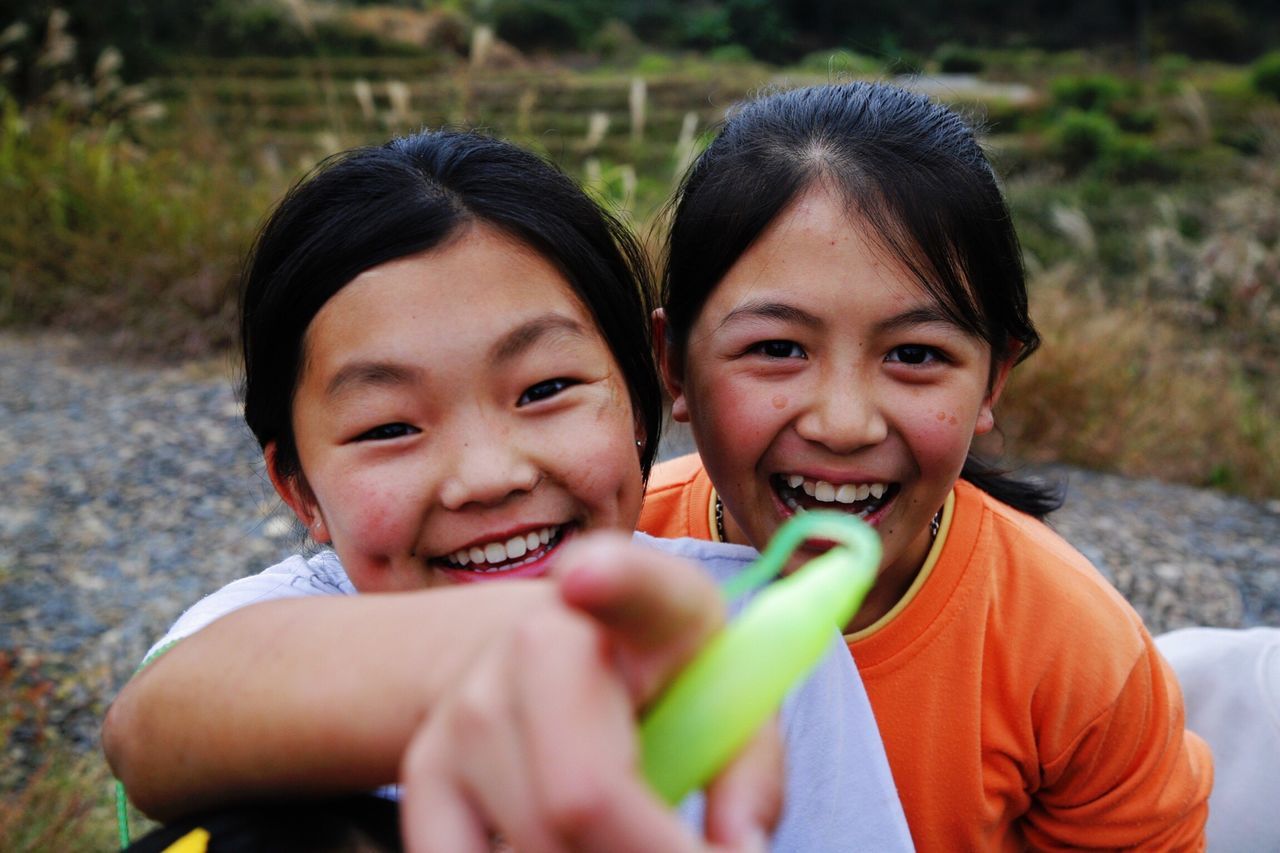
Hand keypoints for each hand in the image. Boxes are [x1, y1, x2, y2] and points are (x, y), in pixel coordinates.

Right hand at [398, 533, 781, 851]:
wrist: (541, 652)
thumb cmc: (658, 678)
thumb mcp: (722, 695)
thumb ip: (749, 767)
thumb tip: (738, 847)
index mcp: (638, 604)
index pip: (626, 581)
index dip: (609, 576)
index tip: (586, 579)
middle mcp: (537, 640)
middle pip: (580, 791)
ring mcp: (469, 707)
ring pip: (533, 844)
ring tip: (632, 846)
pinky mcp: (425, 770)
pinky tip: (566, 850)